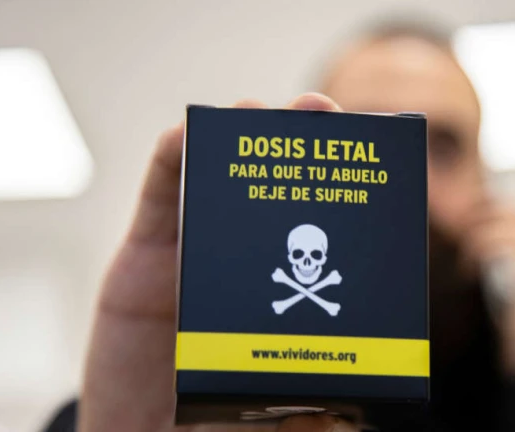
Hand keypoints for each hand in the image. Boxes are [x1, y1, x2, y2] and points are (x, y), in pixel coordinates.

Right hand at [79, 93, 356, 431]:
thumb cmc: (216, 425)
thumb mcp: (275, 423)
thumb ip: (311, 419)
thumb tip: (346, 421)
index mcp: (286, 296)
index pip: (326, 235)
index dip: (347, 195)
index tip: (373, 162)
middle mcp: (247, 266)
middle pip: (276, 193)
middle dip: (297, 147)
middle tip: (318, 112)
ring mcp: (193, 257)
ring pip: (217, 181)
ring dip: (237, 138)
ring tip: (255, 113)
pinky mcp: (141, 261)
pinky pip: (158, 198)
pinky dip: (170, 159)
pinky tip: (186, 135)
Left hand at [458, 200, 514, 377]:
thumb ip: (513, 278)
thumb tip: (486, 259)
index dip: (511, 209)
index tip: (483, 212)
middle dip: (499, 208)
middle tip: (468, 218)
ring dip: (485, 228)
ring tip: (465, 248)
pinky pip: (509, 242)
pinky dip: (482, 247)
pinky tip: (467, 268)